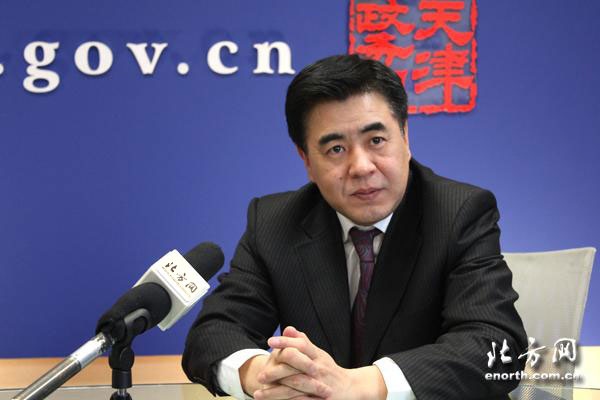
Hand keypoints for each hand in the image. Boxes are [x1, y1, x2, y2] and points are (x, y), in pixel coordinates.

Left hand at [254, 326, 386, 399]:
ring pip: (295, 385)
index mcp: (317, 356)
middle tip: (260, 374)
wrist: (351, 389)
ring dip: (275, 391)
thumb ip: (303, 342)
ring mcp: (319, 385)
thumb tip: (288, 328)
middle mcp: (319, 369)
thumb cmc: (329, 370)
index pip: (301, 345)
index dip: (285, 341)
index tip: (270, 341)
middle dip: (276, 370)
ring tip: (259, 393)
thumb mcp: (318, 354)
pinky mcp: (319, 399)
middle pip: (297, 363)